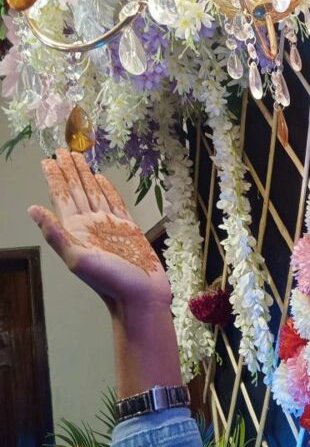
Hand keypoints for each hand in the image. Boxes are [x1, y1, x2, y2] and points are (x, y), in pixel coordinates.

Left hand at [29, 149, 171, 312]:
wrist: (141, 297)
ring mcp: (109, 225)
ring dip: (85, 175)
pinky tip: (102, 179)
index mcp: (76, 230)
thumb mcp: (77, 259)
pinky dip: (107, 189)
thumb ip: (55, 234)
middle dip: (68, 170)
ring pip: (94, 192)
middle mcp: (90, 224)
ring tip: (79, 157)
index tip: (47, 159)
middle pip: (76, 190)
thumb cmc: (111, 282)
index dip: (54, 177)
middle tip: (61, 150)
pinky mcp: (128, 228)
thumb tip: (32, 209)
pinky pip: (115, 202)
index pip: (62, 196)